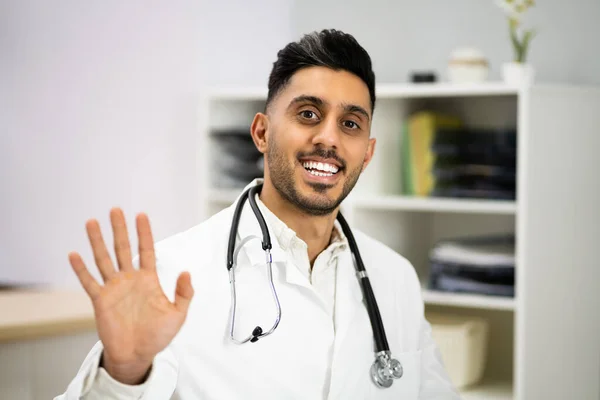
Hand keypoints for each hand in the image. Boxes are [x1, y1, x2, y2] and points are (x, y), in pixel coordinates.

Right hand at [68, 208, 193, 384]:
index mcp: (148, 280)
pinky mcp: (100, 301)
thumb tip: (186, 272)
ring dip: (98, 241)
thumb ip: (184, 294)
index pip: (146, 251)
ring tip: (92, 222)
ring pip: (104, 260)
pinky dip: (81, 269)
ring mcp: (114, 289)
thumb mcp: (178, 314)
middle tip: (115, 210)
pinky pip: (89, 282)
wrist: (137, 355)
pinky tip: (74, 254)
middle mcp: (130, 280)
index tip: (141, 215)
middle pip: (123, 249)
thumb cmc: (157, 336)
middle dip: (119, 229)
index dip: (144, 233)